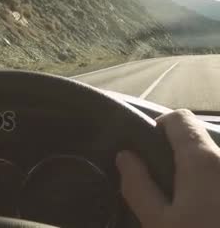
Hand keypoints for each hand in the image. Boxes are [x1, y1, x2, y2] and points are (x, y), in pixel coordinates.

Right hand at [116, 109, 219, 227]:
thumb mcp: (158, 224)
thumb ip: (138, 185)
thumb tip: (126, 155)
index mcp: (202, 159)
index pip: (180, 119)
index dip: (159, 129)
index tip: (148, 154)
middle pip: (200, 140)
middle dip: (181, 157)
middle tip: (167, 189)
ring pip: (215, 163)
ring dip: (202, 176)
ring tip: (192, 205)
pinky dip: (213, 188)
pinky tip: (209, 211)